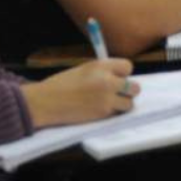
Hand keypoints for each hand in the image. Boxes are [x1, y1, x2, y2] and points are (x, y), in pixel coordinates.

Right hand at [20, 59, 138, 129]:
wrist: (46, 101)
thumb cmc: (61, 85)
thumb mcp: (83, 70)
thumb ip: (102, 72)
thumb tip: (120, 79)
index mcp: (101, 65)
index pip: (128, 67)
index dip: (123, 73)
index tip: (116, 77)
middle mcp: (107, 81)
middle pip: (135, 87)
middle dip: (128, 90)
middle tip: (117, 92)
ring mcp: (107, 98)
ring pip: (129, 103)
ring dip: (122, 104)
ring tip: (107, 103)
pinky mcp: (103, 113)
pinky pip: (117, 114)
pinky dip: (112, 113)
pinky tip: (98, 109)